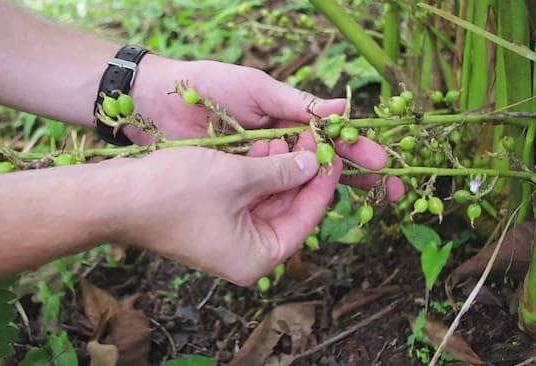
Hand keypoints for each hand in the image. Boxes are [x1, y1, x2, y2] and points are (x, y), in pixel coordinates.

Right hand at [118, 132, 402, 284]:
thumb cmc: (174, 191)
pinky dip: (255, 172)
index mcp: (257, 257)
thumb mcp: (237, 176)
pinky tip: (262, 144)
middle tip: (313, 137)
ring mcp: (228, 238)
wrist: (116, 197)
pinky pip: (245, 196)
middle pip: (287, 209)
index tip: (335, 153)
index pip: (305, 218)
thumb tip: (312, 164)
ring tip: (288, 133)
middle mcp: (246, 253)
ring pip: (266, 199)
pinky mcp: (213, 221)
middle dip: (299, 170)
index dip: (322, 182)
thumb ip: (280, 171)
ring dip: (277, 167)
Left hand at [130, 55, 403, 201]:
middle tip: (388, 193)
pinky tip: (306, 202)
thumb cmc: (210, 85)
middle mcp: (278, 146)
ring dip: (321, 187)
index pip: (332, 138)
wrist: (159, 102)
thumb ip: (297, 104)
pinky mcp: (238, 184)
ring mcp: (258, 167)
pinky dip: (287, 197)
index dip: (359, 151)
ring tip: (343, 189)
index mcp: (287, 119)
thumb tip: (343, 111)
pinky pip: (269, 196)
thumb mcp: (257, 89)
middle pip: (323, 166)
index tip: (384, 165)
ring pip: (298, 184)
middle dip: (354, 177)